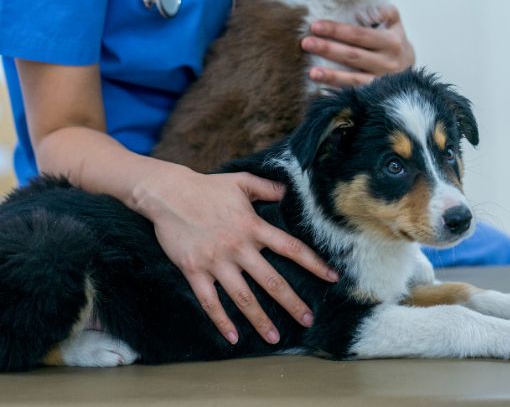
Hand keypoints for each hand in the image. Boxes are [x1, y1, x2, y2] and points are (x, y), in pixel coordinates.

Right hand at [132, 164, 337, 344]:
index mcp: (253, 226)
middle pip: (271, 281)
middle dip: (292, 303)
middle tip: (308, 320)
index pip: (290, 248)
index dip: (313, 264)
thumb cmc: (207, 187)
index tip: (331, 277)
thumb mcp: (241, 180)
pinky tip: (233, 337)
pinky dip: (222, 321)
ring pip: (243, 297)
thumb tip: (288, 192)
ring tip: (274, 338)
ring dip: (260, 319)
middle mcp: (238, 247)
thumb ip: (267, 187)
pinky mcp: (194, 271)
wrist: (169, 194)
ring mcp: (216, 262)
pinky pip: (210, 302)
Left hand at [300, 7, 414, 87]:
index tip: (315, 25)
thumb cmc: (394, 43)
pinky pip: (354, 92)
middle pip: (353, 55)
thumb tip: (362, 1)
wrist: (410, 72)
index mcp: (391, 41)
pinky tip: (321, 87)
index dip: (337, 30)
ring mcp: (381, 81)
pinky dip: (338, 90)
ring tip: (311, 72)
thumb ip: (382, 11)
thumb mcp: (394, 24)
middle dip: (328, 49)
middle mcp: (388, 62)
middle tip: (306, 43)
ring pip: (354, 78)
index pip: (360, 35)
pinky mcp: (375, 95)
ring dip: (331, 75)